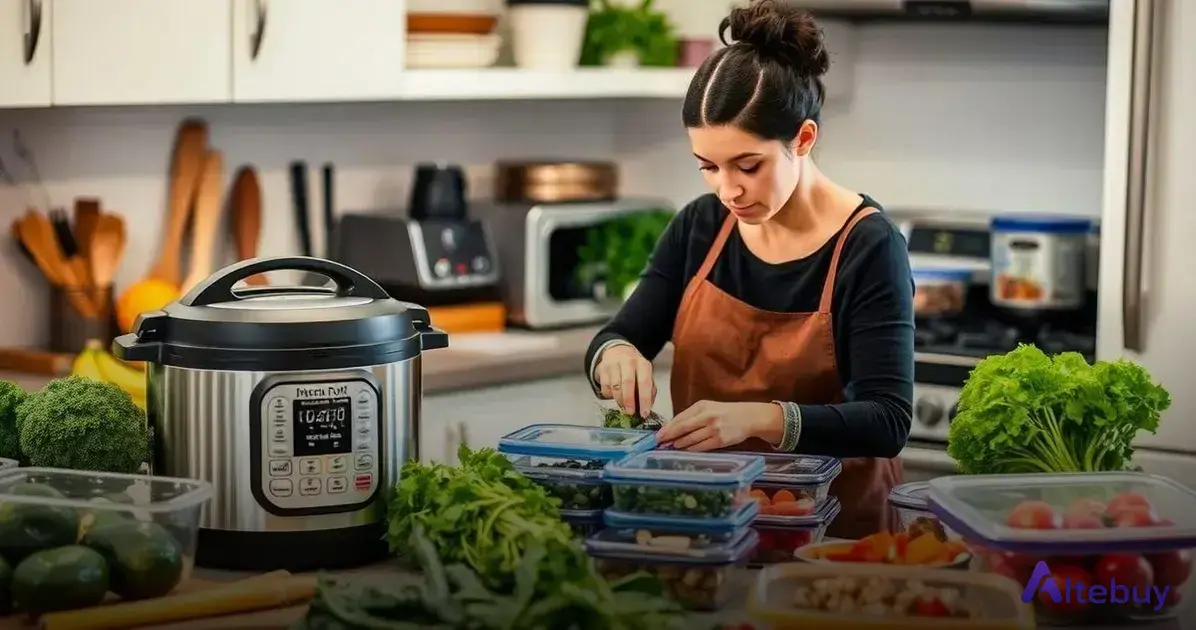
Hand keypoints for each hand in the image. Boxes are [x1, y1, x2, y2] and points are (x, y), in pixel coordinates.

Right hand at [594, 344, 655, 417]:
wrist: (618, 352)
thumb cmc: (634, 368)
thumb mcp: (645, 376)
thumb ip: (649, 391)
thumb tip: (647, 407)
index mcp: (643, 364)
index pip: (644, 383)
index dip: (644, 400)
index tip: (644, 413)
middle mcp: (628, 361)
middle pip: (627, 383)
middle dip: (629, 401)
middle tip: (630, 412)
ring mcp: (614, 363)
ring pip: (615, 387)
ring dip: (619, 400)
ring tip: (623, 405)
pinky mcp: (602, 368)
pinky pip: (605, 388)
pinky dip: (609, 396)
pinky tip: (614, 395)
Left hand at [657, 401, 780, 451]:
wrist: (748, 417)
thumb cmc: (724, 412)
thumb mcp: (708, 408)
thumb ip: (691, 416)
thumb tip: (671, 428)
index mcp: (702, 406)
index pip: (680, 419)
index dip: (667, 428)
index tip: (657, 436)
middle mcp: (707, 416)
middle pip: (682, 429)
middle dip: (668, 437)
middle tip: (658, 444)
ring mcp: (714, 429)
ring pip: (690, 440)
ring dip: (678, 445)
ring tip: (671, 447)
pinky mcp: (720, 441)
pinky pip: (701, 447)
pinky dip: (691, 449)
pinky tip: (684, 450)